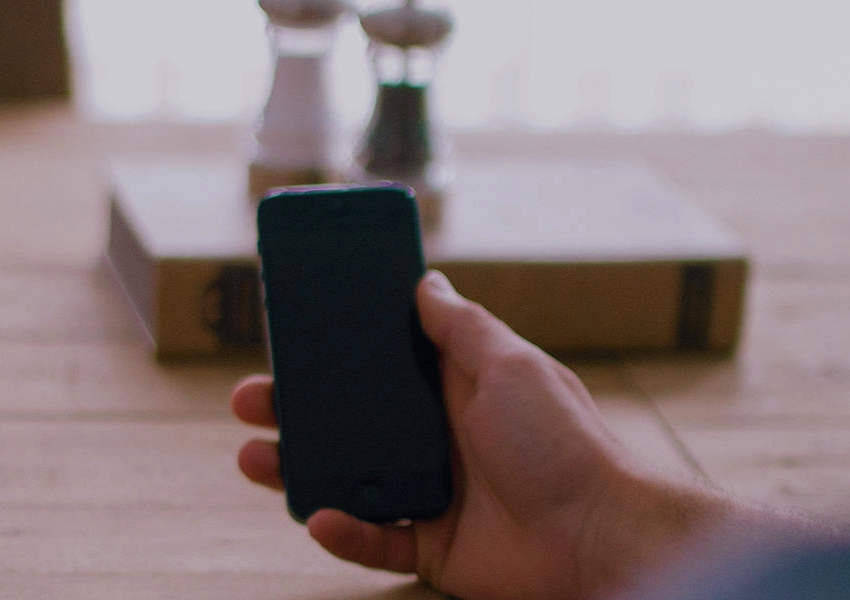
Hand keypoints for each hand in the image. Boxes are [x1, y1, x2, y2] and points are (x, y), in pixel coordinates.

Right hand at [233, 271, 738, 599]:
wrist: (599, 538)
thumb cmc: (567, 445)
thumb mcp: (512, 365)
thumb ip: (463, 327)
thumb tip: (425, 281)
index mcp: (453, 388)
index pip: (379, 360)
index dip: (334, 348)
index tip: (289, 331)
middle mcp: (436, 437)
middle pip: (347, 420)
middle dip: (292, 409)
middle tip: (250, 397)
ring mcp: (430, 493)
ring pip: (345, 479)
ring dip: (296, 468)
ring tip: (254, 457)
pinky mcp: (431, 547)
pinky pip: (372, 540)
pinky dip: (343, 532)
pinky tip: (320, 517)